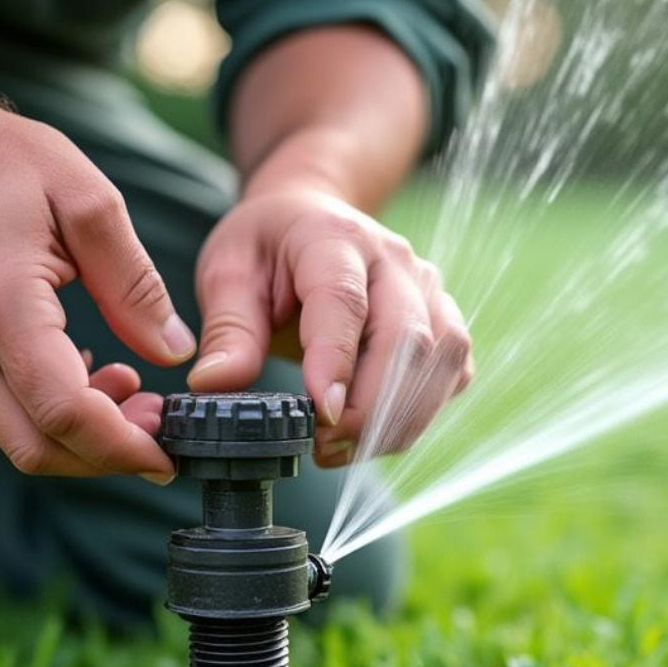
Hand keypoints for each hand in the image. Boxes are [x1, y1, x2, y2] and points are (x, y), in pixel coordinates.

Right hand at [0, 100, 193, 480]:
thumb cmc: (3, 161)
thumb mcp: (88, 201)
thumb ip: (135, 284)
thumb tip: (175, 352)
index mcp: (1, 304)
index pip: (62, 411)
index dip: (121, 446)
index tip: (169, 451)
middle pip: (37, 447)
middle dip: (106, 457)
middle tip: (161, 430)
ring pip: (21, 439)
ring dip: (85, 440)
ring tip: (138, 394)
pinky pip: (9, 413)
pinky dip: (60, 418)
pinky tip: (99, 377)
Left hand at [188, 190, 471, 466]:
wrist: (311, 216)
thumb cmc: (267, 248)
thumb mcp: (227, 274)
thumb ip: (227, 331)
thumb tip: (214, 387)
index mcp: (333, 237)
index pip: (344, 301)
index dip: (337, 361)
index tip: (321, 415)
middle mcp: (395, 261)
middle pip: (405, 338)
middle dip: (369, 408)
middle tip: (322, 448)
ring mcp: (428, 290)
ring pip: (441, 360)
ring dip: (398, 420)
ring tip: (340, 450)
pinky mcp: (443, 320)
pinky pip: (453, 374)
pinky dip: (421, 414)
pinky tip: (373, 436)